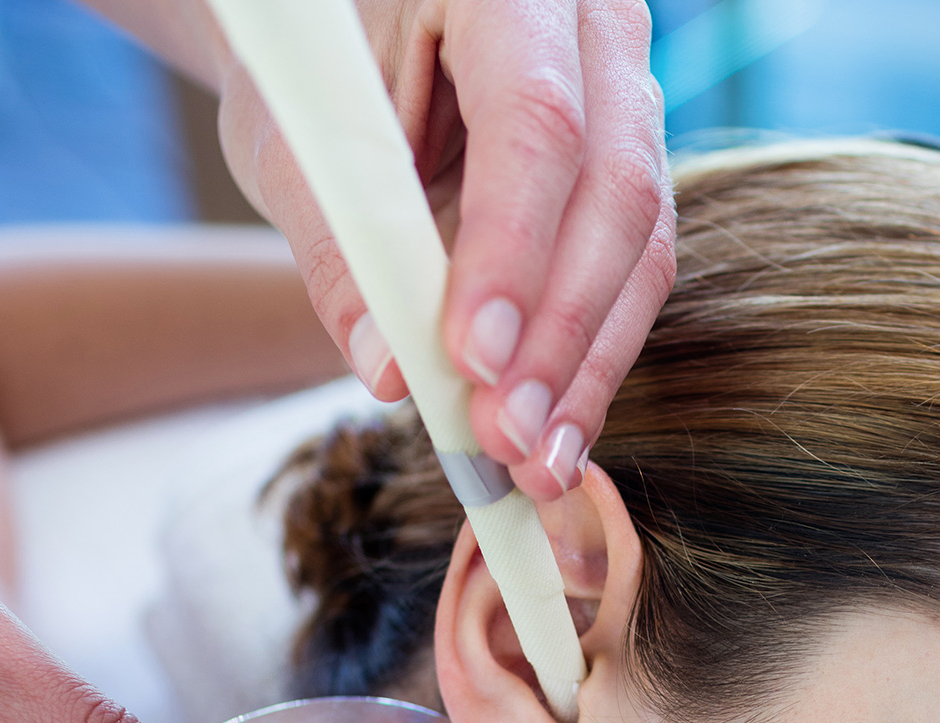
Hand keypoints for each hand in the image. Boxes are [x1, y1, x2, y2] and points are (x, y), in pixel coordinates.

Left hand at [212, 0, 673, 499]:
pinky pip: (632, 275)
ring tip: (532, 462)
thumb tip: (389, 372)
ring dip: (585, 370)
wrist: (349, 32)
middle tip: (506, 439)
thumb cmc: (317, 67)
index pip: (536, 121)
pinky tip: (555, 436)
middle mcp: (595, 29)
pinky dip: (590, 362)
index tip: (473, 359)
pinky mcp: (632, 170)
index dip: (512, 251)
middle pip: (614, 195)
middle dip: (559, 336)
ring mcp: (630, 97)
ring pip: (641, 247)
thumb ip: (341, 245)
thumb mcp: (297, 138)